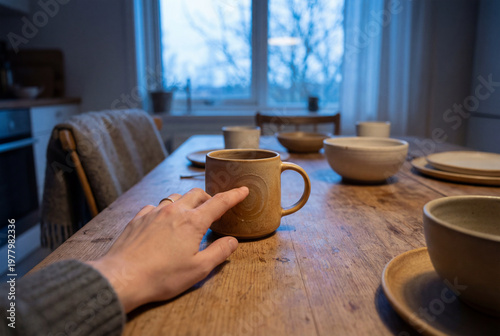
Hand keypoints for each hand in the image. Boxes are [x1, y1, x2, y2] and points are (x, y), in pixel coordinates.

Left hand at [87, 186, 248, 312]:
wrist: (122, 277)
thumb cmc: (161, 276)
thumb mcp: (198, 269)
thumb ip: (219, 252)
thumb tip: (232, 241)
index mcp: (192, 222)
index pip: (219, 202)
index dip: (234, 195)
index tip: (243, 189)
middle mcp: (174, 211)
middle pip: (197, 194)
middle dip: (209, 197)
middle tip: (214, 209)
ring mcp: (154, 212)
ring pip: (176, 198)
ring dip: (187, 202)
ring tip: (189, 216)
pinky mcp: (138, 218)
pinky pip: (156, 206)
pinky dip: (165, 210)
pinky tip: (163, 222)